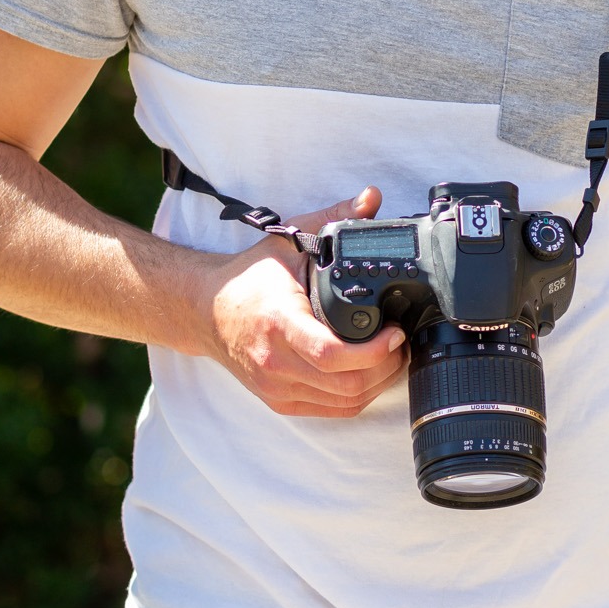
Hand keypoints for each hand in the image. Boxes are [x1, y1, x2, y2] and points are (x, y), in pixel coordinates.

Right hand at [199, 186, 408, 416]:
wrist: (206, 312)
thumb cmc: (250, 279)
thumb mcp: (288, 241)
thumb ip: (333, 217)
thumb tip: (371, 197)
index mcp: (280, 323)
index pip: (331, 354)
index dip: (373, 351)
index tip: (395, 332)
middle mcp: (277, 363)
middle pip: (346, 384)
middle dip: (386, 367)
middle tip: (402, 344)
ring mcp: (278, 387)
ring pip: (344, 402)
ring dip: (378, 384)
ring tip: (392, 357)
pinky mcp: (280, 401)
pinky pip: (331, 410)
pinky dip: (357, 396)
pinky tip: (369, 373)